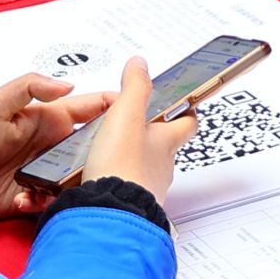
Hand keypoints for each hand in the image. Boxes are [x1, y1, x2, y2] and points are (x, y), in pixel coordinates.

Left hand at [0, 73, 113, 218]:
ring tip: (54, 188)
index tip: (139, 112)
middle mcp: (54, 146)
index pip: (93, 108)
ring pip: (81, 178)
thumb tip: (69, 85)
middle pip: (96, 148)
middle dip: (105, 156)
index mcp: (50, 119)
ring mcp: (47, 173)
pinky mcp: (37, 198)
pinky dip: (47, 203)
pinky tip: (27, 202)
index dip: (118, 108)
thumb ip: (29, 87)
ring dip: (76, 184)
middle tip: (106, 163)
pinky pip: (57, 202)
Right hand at [80, 57, 198, 203]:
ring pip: (142, 166)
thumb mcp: (126, 116)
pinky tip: (93, 174)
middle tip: (133, 123)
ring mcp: (146, 187)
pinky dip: (111, 177)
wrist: (110, 213)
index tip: (184, 103)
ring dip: (127, 157)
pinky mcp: (128, 203)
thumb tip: (140, 64)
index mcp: (166, 141)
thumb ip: (135, 88)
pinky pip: (123, 186)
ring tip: (104, 147)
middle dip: (149, 134)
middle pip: (163, 145)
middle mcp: (161, 166)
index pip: (186, 122)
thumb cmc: (122, 167)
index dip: (186, 111)